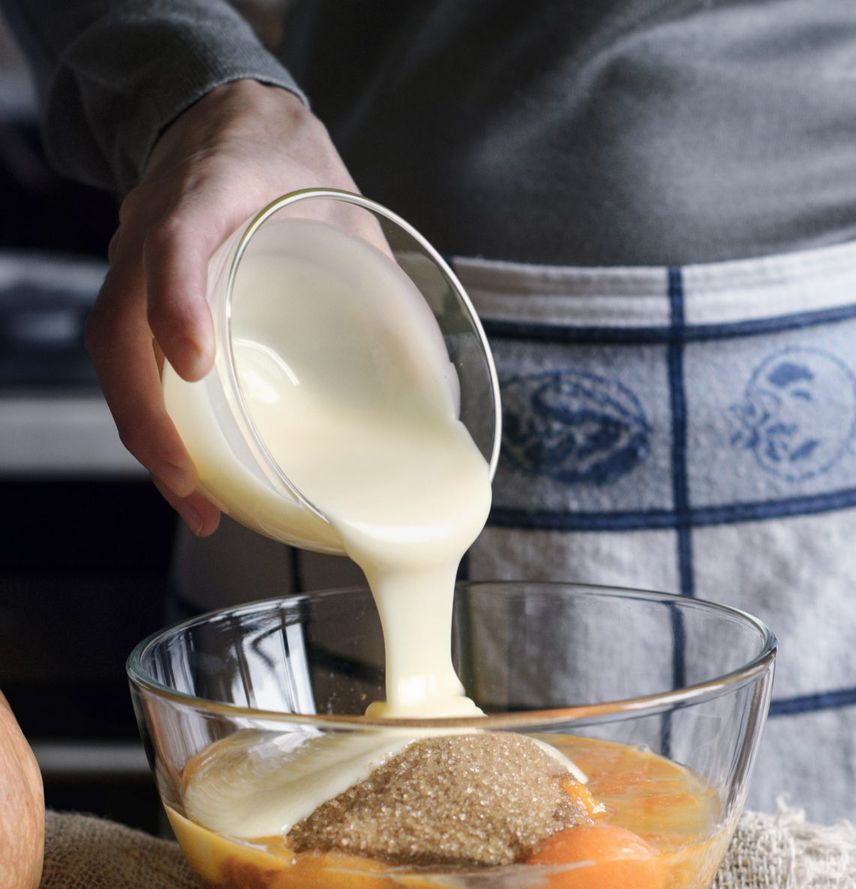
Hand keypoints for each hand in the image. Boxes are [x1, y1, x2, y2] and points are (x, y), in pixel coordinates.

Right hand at [87, 80, 356, 535]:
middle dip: (152, 420)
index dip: (176, 303)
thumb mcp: (344, 200)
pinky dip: (152, 417)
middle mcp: (154, 229)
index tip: (197, 365)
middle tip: (197, 489)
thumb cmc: (288, 163)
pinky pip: (128, 360)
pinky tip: (190, 466)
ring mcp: (134, 261)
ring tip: (197, 502)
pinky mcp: (136, 290)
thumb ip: (380, 270)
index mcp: (210, 194)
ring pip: (116, 357)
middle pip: (120, 328)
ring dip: (149, 436)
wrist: (226, 116)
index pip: (174, 244)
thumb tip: (434, 373)